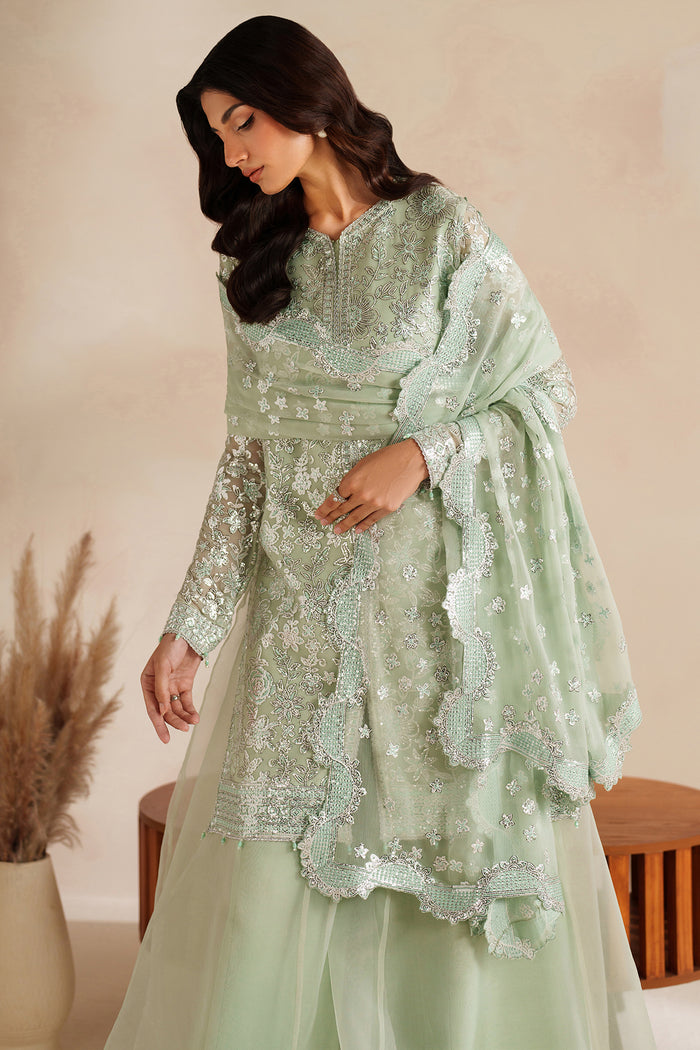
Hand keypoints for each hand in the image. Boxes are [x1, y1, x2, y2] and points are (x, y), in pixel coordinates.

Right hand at [140, 634, 202, 742]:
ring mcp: (172, 687)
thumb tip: (163, 711)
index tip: (165, 739)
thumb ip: (161, 689)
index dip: (158, 724)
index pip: (152, 707)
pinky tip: (195, 717)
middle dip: (174, 721)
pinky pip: (186, 702)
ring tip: (193, 722)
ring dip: (184, 717)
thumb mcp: (163, 666)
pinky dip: (191, 710)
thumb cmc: (170, 647)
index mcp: (147, 683)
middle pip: (165, 711)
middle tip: (184, 730)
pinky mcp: (185, 685)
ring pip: (177, 708)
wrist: (188, 634)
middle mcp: (158, 688)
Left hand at [313, 438, 428, 534]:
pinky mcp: (388, 508)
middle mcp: (362, 494)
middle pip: (342, 509)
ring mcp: (375, 503)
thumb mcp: (363, 464)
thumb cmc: (386, 458)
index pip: (335, 498)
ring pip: (355, 517)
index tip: (319, 514)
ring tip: (337, 531)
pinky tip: (357, 530)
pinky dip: (363, 526)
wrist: (411, 461)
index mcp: (353, 481)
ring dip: (344, 525)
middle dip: (331, 517)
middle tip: (323, 523)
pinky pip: (372, 519)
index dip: (325, 507)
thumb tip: (343, 492)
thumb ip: (351, 479)